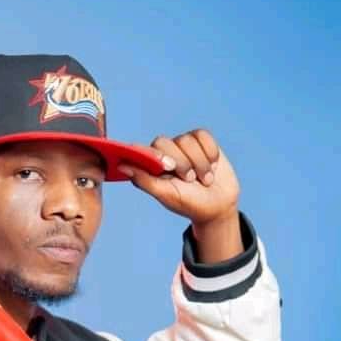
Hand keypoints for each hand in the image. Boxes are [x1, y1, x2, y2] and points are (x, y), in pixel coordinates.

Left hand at [119, 129, 239, 227]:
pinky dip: (210, 153)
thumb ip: (144, 180)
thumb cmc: (189, 203)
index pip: (143, 151)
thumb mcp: (166, 195)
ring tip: (204, 179)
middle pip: (165, 143)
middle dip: (181, 164)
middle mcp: (164, 152)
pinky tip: (212, 166)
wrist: (218, 204)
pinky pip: (202, 136)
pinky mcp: (200, 140)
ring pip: (186, 140)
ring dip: (199, 163)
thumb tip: (122, 166)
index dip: (156, 157)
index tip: (169, 168)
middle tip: (189, 180)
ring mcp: (182, 145)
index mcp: (150, 167)